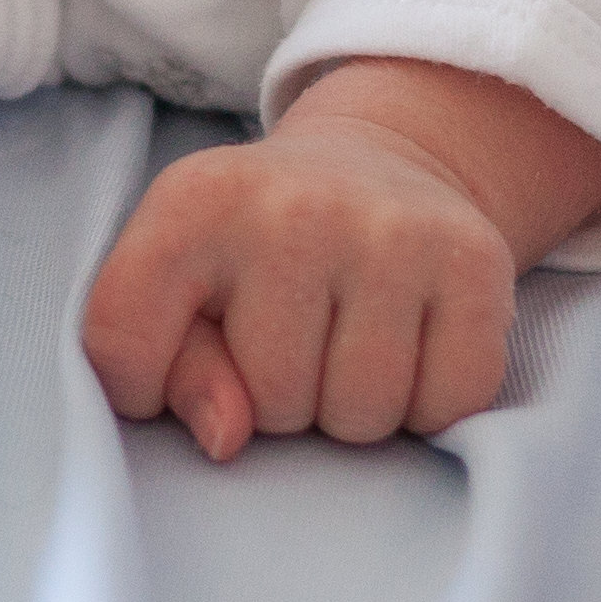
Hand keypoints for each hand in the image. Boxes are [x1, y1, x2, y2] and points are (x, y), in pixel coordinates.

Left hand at [84, 100, 558, 463]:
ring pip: (361, 416)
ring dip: (352, 411)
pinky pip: (446, 405)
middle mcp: (295, 208)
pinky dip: (428, 406)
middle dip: (279, 401)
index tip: (166, 363)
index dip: (139, 385)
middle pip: (272, 403)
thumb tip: (227, 436)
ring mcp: (393, 231)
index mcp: (194, 203)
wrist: (379, 166)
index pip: (124, 344)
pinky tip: (408, 348)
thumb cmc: (255, 250)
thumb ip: (163, 368)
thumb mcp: (176, 284)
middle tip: (293, 340)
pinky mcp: (475, 261)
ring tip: (346, 345)